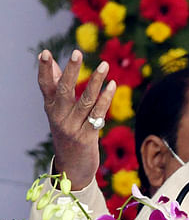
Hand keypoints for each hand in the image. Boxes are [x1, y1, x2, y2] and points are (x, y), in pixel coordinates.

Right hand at [37, 49, 116, 189]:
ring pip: (85, 100)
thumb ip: (57, 88)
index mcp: (51, 108)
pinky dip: (106, 98)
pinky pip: (98, 114)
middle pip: (64, 90)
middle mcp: (59, 117)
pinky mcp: (87, 136)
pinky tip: (113, 84)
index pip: (45, 86)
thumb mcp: (59, 112)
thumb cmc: (67, 132)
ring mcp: (73, 127)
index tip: (44, 52)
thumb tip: (53, 63)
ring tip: (105, 65)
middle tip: (77, 52)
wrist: (71, 167)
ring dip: (96, 82)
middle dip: (71, 71)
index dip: (44, 70)